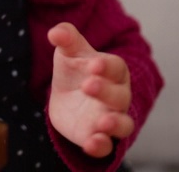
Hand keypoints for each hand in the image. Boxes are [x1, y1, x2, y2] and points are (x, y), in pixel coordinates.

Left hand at [47, 22, 133, 157]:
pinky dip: (101, 146)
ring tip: (103, 123)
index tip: (93, 64)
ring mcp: (110, 118)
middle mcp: (117, 96)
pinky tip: (90, 144)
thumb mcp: (69, 52)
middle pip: (120, 95)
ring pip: (124, 124)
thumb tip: (55, 32)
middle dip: (106, 91)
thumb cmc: (76, 69)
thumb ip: (66, 38)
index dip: (107, 66)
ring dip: (115, 123)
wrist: (69, 96)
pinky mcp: (99, 137)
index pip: (117, 67)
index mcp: (113, 71)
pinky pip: (106, 145)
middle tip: (88, 85)